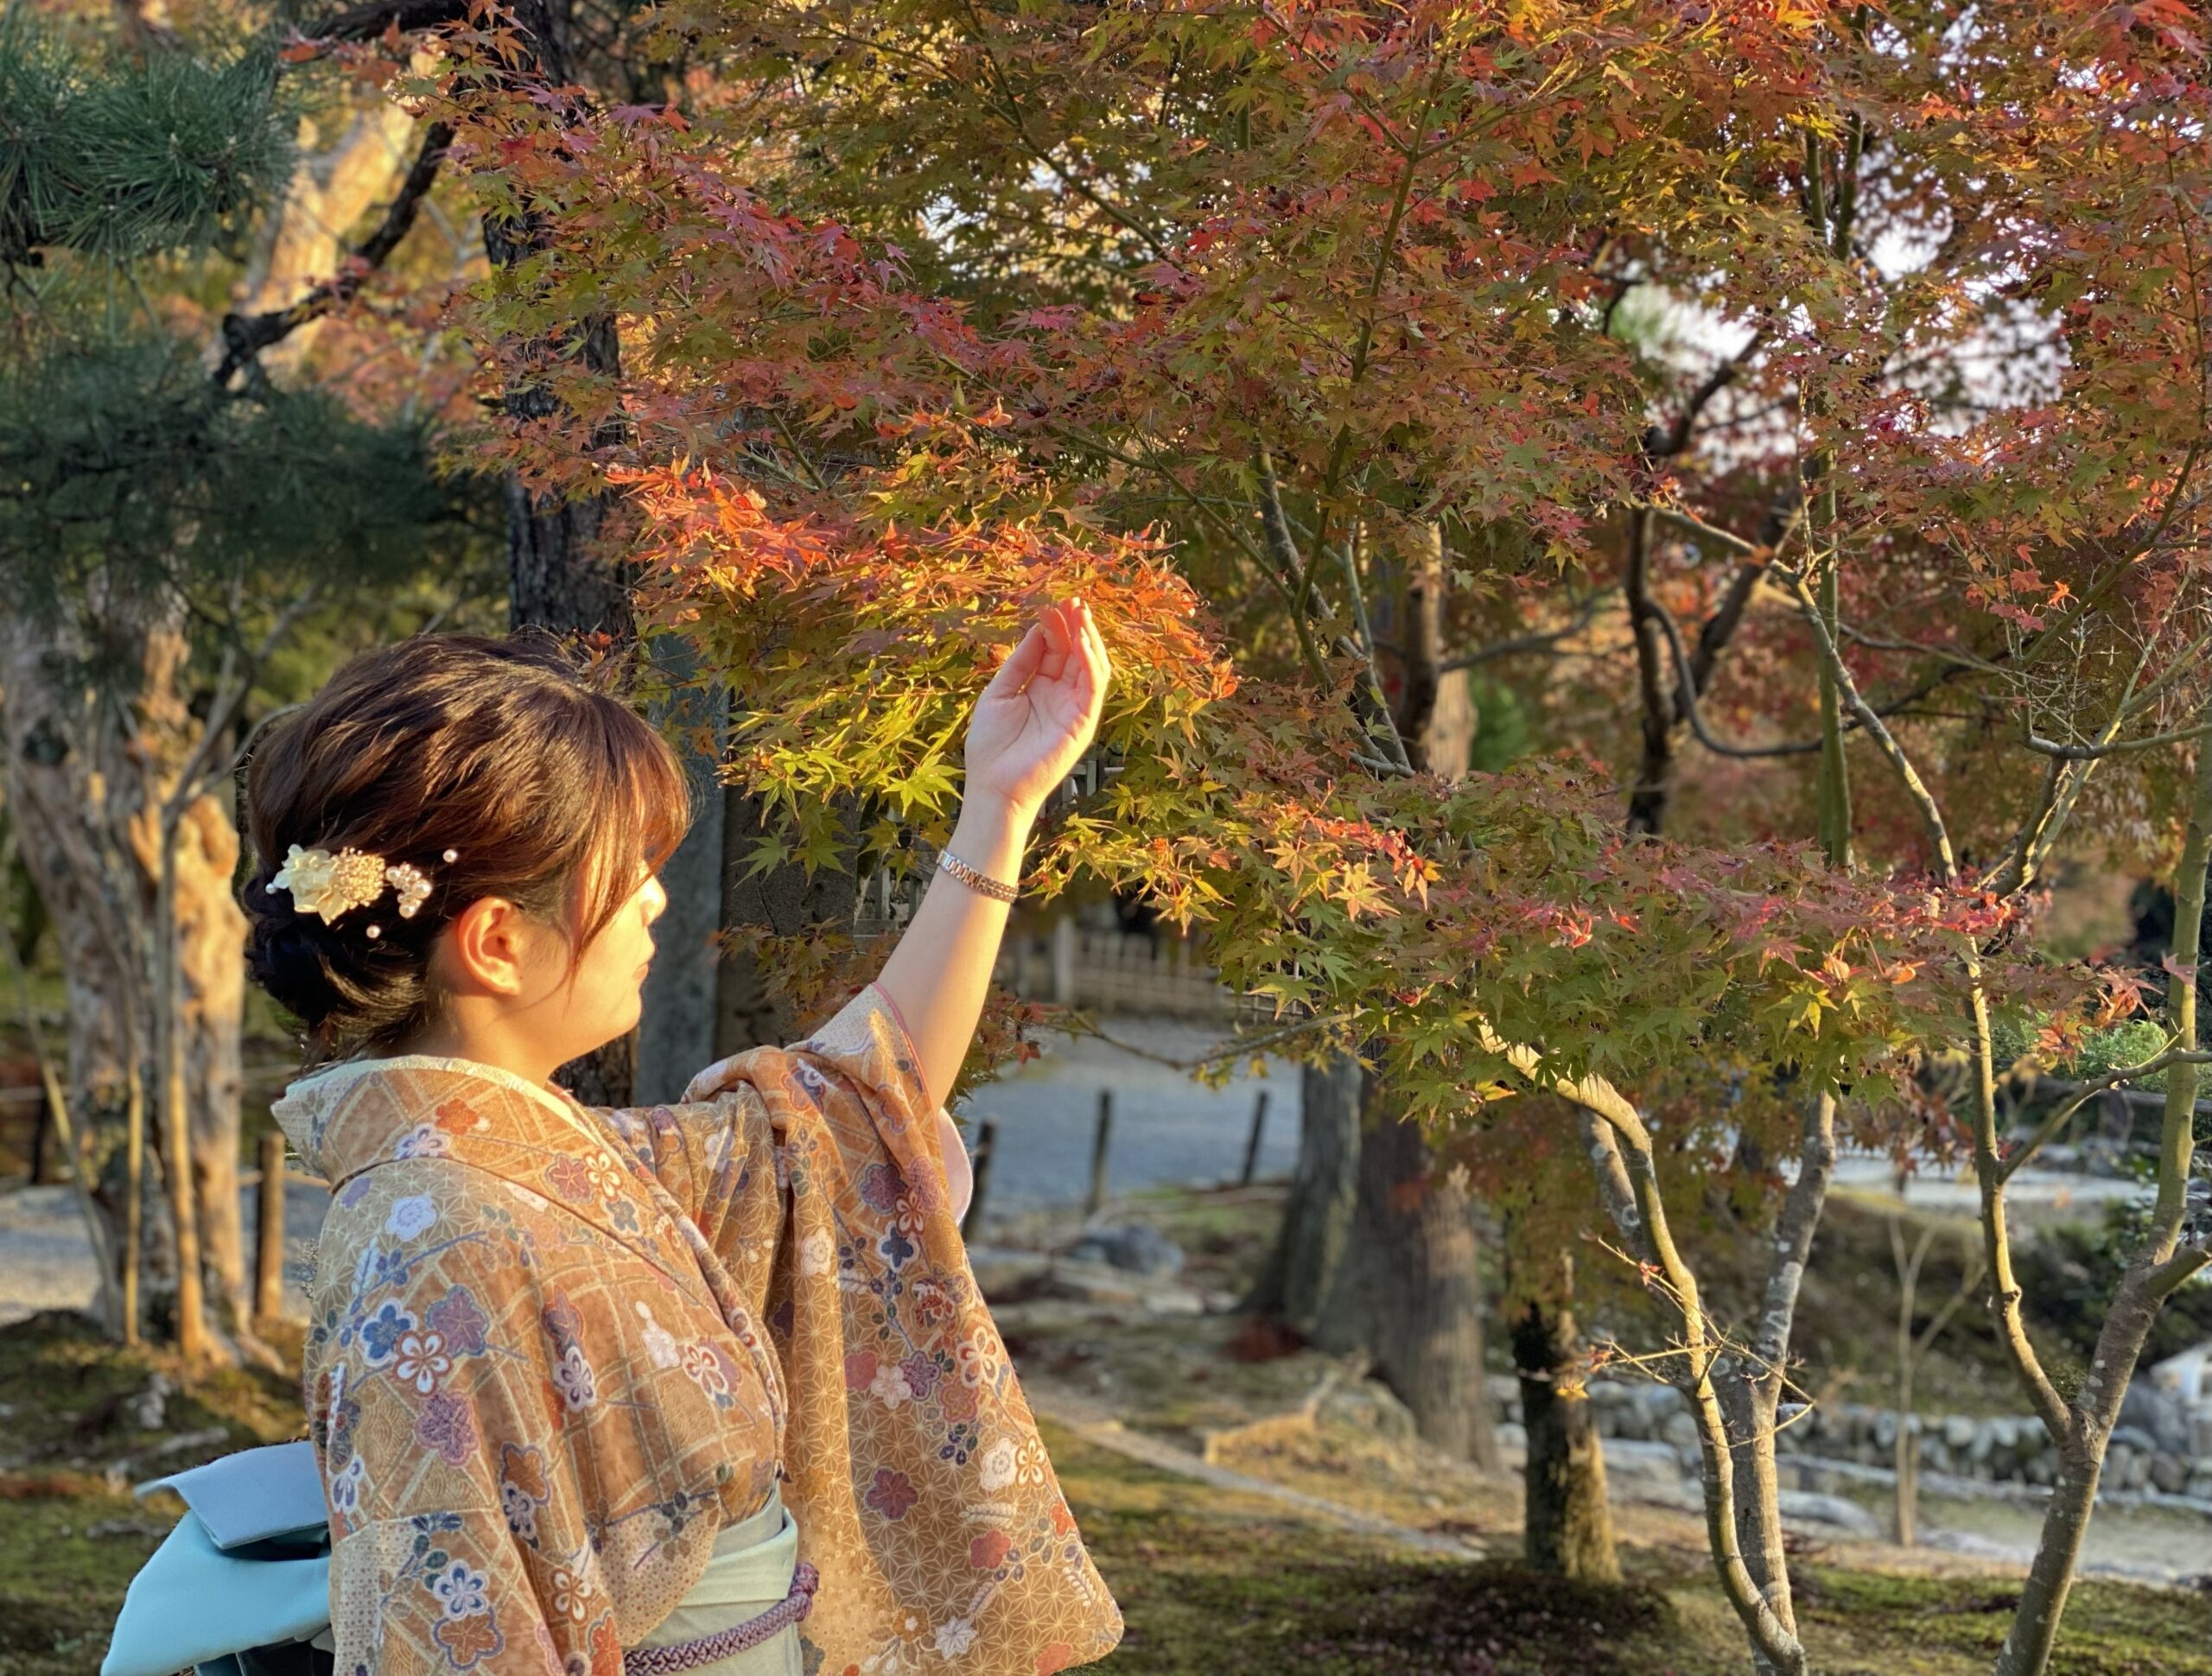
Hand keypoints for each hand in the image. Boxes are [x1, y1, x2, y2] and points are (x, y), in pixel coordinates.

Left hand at [963, 599, 1110, 819]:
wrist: (993, 785)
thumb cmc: (992, 745)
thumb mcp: (1000, 692)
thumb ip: (1021, 662)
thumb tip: (1039, 629)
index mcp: (1042, 688)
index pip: (1057, 650)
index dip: (1057, 626)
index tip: (1052, 603)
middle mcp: (1062, 696)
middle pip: (1076, 653)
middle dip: (1077, 625)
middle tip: (1073, 600)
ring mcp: (1074, 709)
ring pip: (1092, 666)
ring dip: (1089, 639)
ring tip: (1081, 613)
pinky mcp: (1083, 723)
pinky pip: (1093, 687)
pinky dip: (1091, 663)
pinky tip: (1081, 642)